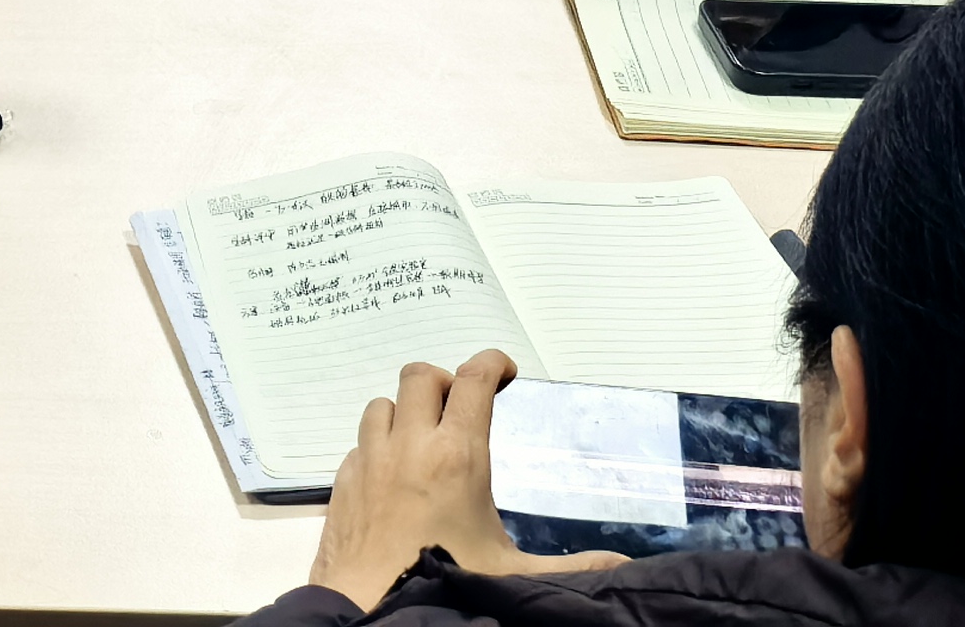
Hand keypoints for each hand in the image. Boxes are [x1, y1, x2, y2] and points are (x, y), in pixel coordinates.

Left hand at [305, 353, 623, 600]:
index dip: (491, 362)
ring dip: (404, 411)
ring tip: (423, 437)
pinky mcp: (344, 482)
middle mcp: (409, 446)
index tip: (503, 369)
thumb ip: (572, 567)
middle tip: (461, 404)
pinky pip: (358, 445)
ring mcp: (370, 461)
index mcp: (456, 456)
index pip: (474, 380)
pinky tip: (391, 476)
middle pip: (421, 376)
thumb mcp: (515, 575)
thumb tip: (621, 569)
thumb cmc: (444, 586)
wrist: (373, 610)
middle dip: (444, 381)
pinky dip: (376, 449)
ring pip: (383, 405)